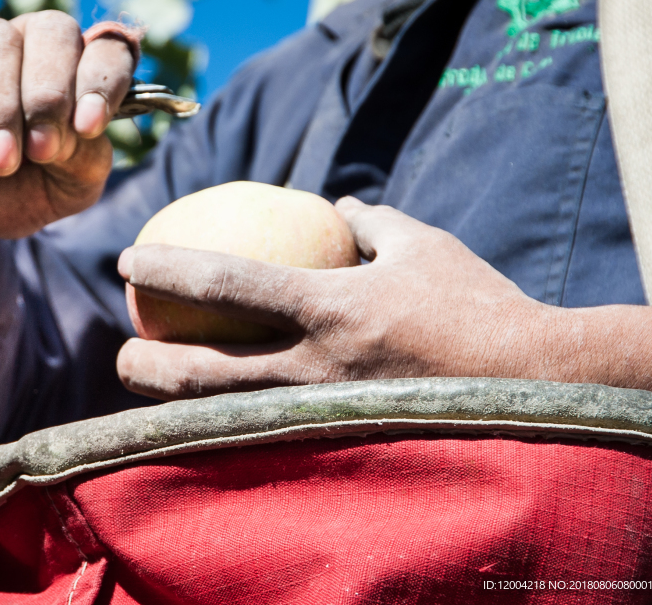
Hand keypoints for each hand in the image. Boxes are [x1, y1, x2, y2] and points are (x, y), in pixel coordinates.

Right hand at [0, 10, 134, 239]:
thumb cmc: (12, 191)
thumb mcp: (64, 190)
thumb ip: (87, 161)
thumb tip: (79, 129)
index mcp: (79, 70)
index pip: (110, 48)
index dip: (104, 80)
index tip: (89, 127)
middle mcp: (34, 42)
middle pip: (56, 32)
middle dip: (51, 98)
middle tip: (40, 152)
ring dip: (3, 106)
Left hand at [116, 197, 550, 398]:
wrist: (532, 385)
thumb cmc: (477, 305)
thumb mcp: (424, 245)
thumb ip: (372, 221)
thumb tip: (337, 205)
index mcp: (330, 305)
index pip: (226, 280)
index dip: (167, 268)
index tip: (127, 261)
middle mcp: (314, 368)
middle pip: (203, 373)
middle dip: (144, 366)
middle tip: (118, 353)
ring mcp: (324, 416)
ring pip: (224, 420)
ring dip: (172, 410)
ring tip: (149, 395)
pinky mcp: (338, 446)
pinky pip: (266, 441)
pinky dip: (226, 433)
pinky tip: (208, 426)